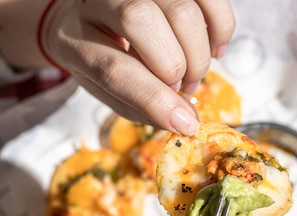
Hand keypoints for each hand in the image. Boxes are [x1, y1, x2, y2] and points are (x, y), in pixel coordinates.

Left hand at [0, 0, 235, 135]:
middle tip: (183, 88)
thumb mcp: (107, 89)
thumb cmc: (100, 57)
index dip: (152, 96)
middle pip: (141, 20)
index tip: (184, 121)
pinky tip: (214, 49)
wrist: (88, 17)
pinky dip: (220, 26)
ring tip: (194, 74)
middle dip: (176, 64)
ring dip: (198, 51)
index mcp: (76, 40)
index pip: (113, 67)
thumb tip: (186, 120)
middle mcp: (99, 1)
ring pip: (178, 7)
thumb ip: (141, 107)